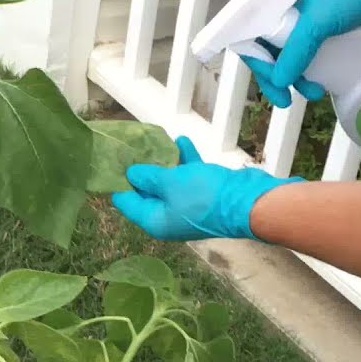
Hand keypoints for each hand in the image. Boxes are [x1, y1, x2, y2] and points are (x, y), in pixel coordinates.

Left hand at [111, 137, 301, 241]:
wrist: (249, 203)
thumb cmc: (204, 195)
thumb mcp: (170, 182)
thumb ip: (148, 176)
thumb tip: (131, 174)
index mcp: (154, 221)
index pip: (126, 202)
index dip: (118, 181)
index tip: (112, 160)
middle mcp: (168, 217)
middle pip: (146, 192)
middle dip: (141, 169)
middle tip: (131, 145)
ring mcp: (187, 207)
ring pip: (169, 182)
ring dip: (164, 162)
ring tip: (156, 140)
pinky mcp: (204, 196)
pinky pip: (188, 177)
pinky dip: (184, 162)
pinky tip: (182, 142)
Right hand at [251, 0, 360, 107]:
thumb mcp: (318, 21)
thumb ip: (296, 52)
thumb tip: (279, 81)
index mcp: (274, 2)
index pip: (252, 38)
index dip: (259, 64)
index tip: (274, 85)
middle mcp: (285, 11)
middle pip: (269, 50)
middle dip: (278, 77)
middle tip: (286, 100)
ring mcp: (305, 18)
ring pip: (291, 54)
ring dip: (298, 76)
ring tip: (315, 92)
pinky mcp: (324, 25)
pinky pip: (309, 51)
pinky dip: (312, 68)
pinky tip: (321, 81)